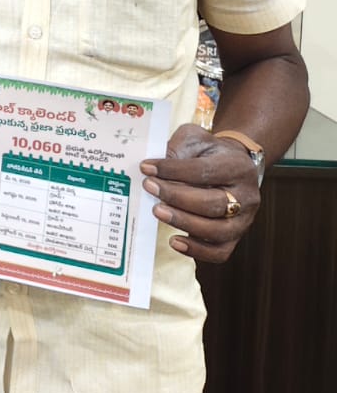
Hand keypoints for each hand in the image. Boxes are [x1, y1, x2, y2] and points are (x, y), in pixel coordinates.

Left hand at [141, 124, 261, 262]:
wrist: (232, 164)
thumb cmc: (208, 152)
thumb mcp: (195, 140)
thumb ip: (177, 150)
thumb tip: (153, 170)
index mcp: (237, 167)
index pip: (204, 171)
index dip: (173, 170)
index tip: (146, 168)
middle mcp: (247, 196)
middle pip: (213, 203)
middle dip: (177, 197)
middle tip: (149, 188)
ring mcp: (244, 220)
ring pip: (217, 230)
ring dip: (184, 222)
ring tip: (157, 211)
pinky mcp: (236, 237)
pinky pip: (220, 252)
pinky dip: (197, 250)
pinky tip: (174, 241)